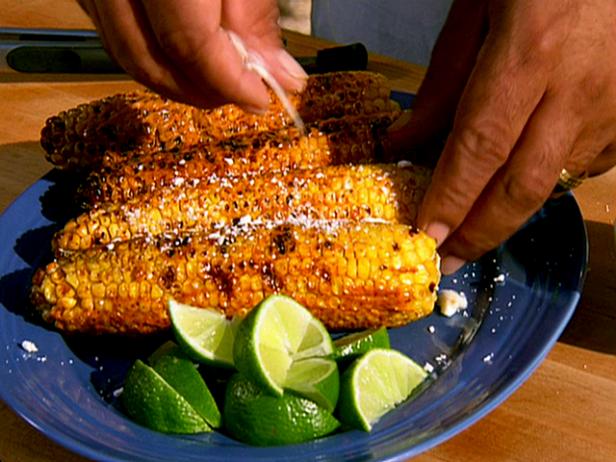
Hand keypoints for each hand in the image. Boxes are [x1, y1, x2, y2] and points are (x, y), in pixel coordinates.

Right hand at [78, 0, 306, 109]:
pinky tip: (185, 53)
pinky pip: (111, 27)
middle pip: (146, 56)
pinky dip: (150, 51)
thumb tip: (277, 74)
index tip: (261, 100)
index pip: (186, 39)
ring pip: (123, 49)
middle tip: (241, 96)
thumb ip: (255, 9)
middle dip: (199, 90)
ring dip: (174, 79)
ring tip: (219, 81)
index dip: (227, 81)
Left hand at [387, 0, 615, 273]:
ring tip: (474, 229)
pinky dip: (545, 183)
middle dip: (480, 233)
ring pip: (553, 184)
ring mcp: (611, 107)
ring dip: (509, 214)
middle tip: (448, 260)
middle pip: (522, 186)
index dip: (452, 200)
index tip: (427, 239)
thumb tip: (403, 141)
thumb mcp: (477, 7)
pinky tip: (519, 180)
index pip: (480, 147)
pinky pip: (583, 168)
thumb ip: (442, 80)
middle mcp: (577, 90)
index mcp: (530, 52)